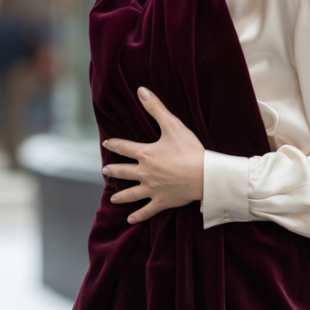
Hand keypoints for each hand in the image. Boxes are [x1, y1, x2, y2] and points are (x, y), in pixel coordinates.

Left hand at [102, 87, 204, 223]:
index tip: (106, 144)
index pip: (124, 148)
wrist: (205, 176)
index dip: (114, 145)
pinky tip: (131, 219)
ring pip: (131, 193)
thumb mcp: (172, 125)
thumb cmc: (190, 150)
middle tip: (105, 171)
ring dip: (121, 195)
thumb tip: (141, 90)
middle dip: (113, 171)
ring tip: (113, 198)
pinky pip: (147, 210)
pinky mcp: (162, 201)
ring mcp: (152, 189)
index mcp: (145, 154)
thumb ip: (156, 108)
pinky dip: (138, 215)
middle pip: (123, 172)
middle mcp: (144, 173)